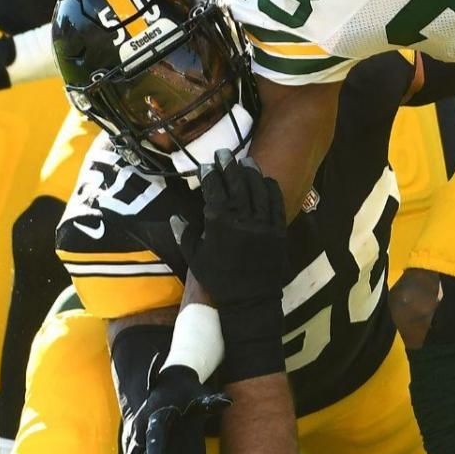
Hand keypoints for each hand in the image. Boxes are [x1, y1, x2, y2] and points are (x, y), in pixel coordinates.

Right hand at [117, 365, 228, 453]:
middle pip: (135, 449)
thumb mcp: (198, 395)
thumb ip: (210, 402)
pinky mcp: (136, 435)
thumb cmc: (187, 391)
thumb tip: (227, 402)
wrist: (170, 381)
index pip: (155, 437)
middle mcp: (142, 423)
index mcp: (157, 415)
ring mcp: (136, 429)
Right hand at [170, 151, 288, 312]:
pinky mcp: (278, 230)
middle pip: (236, 185)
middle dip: (229, 165)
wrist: (250, 300)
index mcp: (219, 225)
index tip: (207, 165)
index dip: (210, 175)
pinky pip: (276, 203)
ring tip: (245, 160)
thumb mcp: (196, 260)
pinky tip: (266, 179)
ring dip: (251, 172)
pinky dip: (271, 188)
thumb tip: (176, 217)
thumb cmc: (219, 280)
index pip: (214, 191)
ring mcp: (263, 223)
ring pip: (258, 190)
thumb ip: (186, 236)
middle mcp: (242, 219)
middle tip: (224, 152)